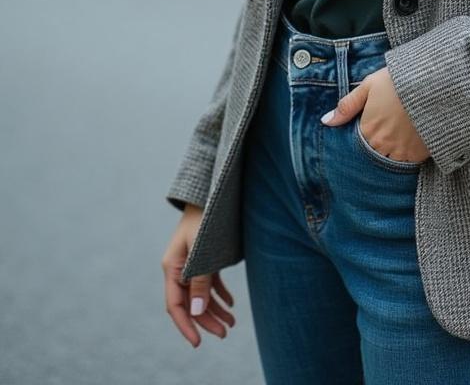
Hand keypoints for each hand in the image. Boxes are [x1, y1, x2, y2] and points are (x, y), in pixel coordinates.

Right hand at [162, 204, 235, 346]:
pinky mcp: (204, 258)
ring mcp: (191, 263)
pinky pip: (209, 282)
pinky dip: (220, 294)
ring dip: (215, 310)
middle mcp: (179, 268)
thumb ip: (199, 279)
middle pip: (190, 302)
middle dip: (206, 320)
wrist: (210, 192)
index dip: (186, 325)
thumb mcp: (201, 250)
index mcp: (172, 267)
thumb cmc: (205, 218)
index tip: (197, 343)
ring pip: (201, 294)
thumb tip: (196, 311)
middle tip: (225, 334)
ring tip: (232, 323)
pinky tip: (231, 304)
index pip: (175, 305)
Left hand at [321, 66, 430, 163]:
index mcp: (367, 129)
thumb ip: (347, 105)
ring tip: (394, 141)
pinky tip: (408, 144)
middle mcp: (381, 144)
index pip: (356, 145)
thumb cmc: (399, 81)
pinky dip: (405, 157)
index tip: (367, 132)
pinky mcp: (418, 155)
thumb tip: (326, 121)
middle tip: (382, 137)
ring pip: (388, 162)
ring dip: (388, 155)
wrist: (433, 84)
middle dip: (374, 150)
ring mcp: (400, 152)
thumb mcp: (369, 85)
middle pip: (371, 155)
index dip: (360, 140)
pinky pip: (407, 164)